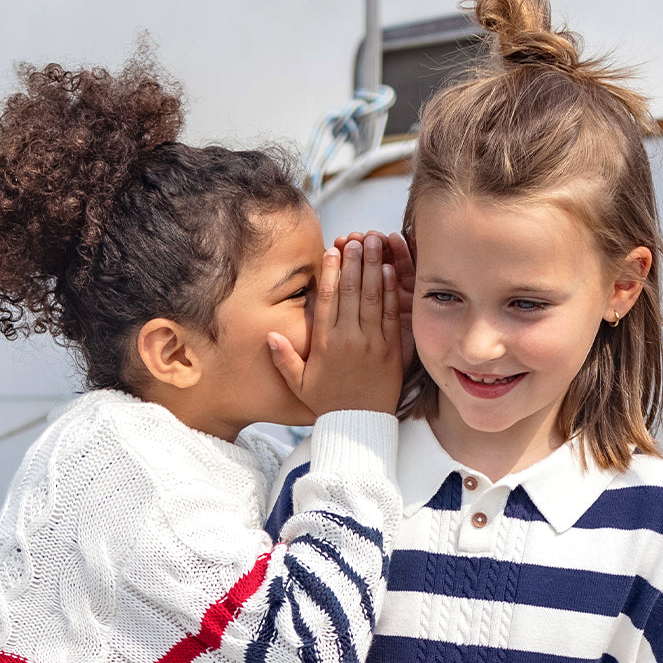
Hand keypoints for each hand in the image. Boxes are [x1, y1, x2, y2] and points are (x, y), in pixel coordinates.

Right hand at [267, 231, 402, 416]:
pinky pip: (391, 313)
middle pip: (351, 290)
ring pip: (373, 296)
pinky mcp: (392, 348)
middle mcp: (349, 339)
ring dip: (374, 266)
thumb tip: (269, 335)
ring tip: (375, 242)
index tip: (333, 251)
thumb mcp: (299, 384)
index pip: (327, 299)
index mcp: (325, 344)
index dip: (330, 272)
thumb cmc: (328, 404)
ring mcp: (373, 342)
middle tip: (357, 237)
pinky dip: (391, 289)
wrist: (360, 425)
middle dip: (355, 260)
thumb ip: (284, 358)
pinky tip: (390, 269)